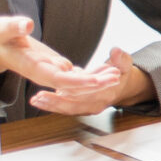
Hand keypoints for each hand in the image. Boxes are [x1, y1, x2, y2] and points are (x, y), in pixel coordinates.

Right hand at [0, 16, 113, 98]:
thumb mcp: (1, 28)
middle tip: (116, 77)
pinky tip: (108, 70)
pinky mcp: (56, 68)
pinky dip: (92, 75)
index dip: (76, 82)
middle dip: (93, 84)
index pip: (57, 79)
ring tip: (117, 74)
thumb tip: (27, 23)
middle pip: (71, 86)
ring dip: (97, 80)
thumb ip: (13, 26)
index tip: (94, 81)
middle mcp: (44, 74)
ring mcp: (52, 72)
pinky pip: (76, 76)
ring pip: (77, 82)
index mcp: (32, 67)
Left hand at [31, 46, 154, 115]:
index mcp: (107, 95)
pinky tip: (39, 101)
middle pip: (74, 105)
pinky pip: (65, 108)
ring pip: (67, 109)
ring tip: (36, 100)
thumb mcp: (124, 63)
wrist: (120, 83)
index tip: (60, 88)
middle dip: (56, 102)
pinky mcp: (79, 107)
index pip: (88, 95)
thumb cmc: (120, 72)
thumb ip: (121, 58)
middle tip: (40, 96)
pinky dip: (52, 105)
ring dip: (51, 105)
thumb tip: (115, 52)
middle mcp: (96, 105)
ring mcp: (87, 108)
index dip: (74, 92)